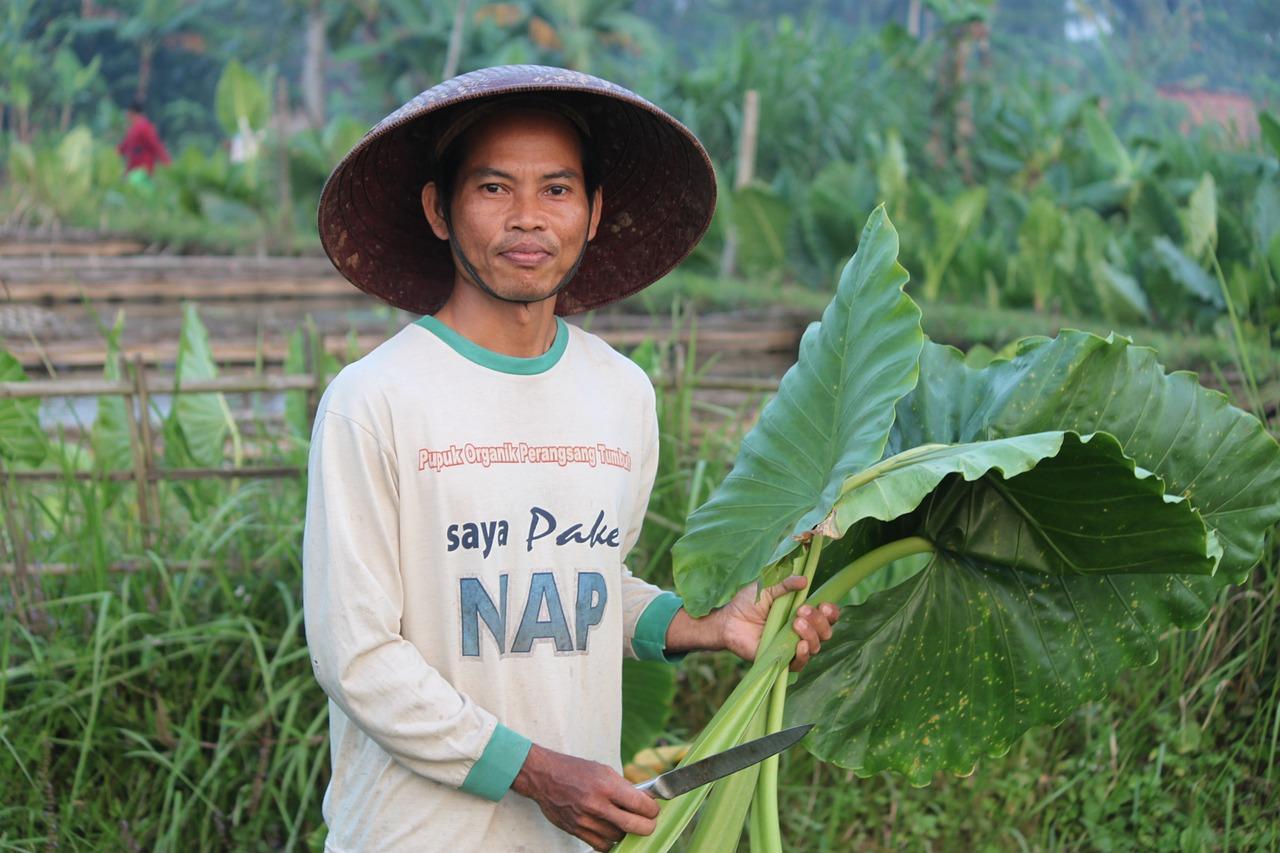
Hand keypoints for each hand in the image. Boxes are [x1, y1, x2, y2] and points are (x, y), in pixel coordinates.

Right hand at [512, 743, 658, 849]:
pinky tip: (611, 830)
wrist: (544, 777)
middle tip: (649, 822)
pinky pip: (602, 845)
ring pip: (618, 837)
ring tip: (626, 822)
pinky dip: (611, 841)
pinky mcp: (577, 831)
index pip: (640, 804)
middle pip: (634, 826)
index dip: (652, 809)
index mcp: (606, 785)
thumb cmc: (575, 770)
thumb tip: (646, 800)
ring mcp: (586, 820)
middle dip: (648, 826)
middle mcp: (596, 804)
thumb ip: (624, 787)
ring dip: (626, 832)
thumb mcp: (603, 770)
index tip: (654, 809)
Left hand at [716, 577, 839, 671]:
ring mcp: (793, 646)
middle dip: (819, 620)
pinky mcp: (782, 660)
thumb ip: (784, 584)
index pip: (827, 615)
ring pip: (816, 646)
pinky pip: (800, 663)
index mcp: (802, 613)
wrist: (728, 621)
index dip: (831, 612)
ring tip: (795, 622)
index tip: (823, 605)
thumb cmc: (748, 603)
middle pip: (826, 631)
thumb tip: (804, 580)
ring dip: (811, 634)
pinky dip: (804, 654)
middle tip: (801, 610)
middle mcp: (802, 631)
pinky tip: (800, 644)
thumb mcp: (767, 589)